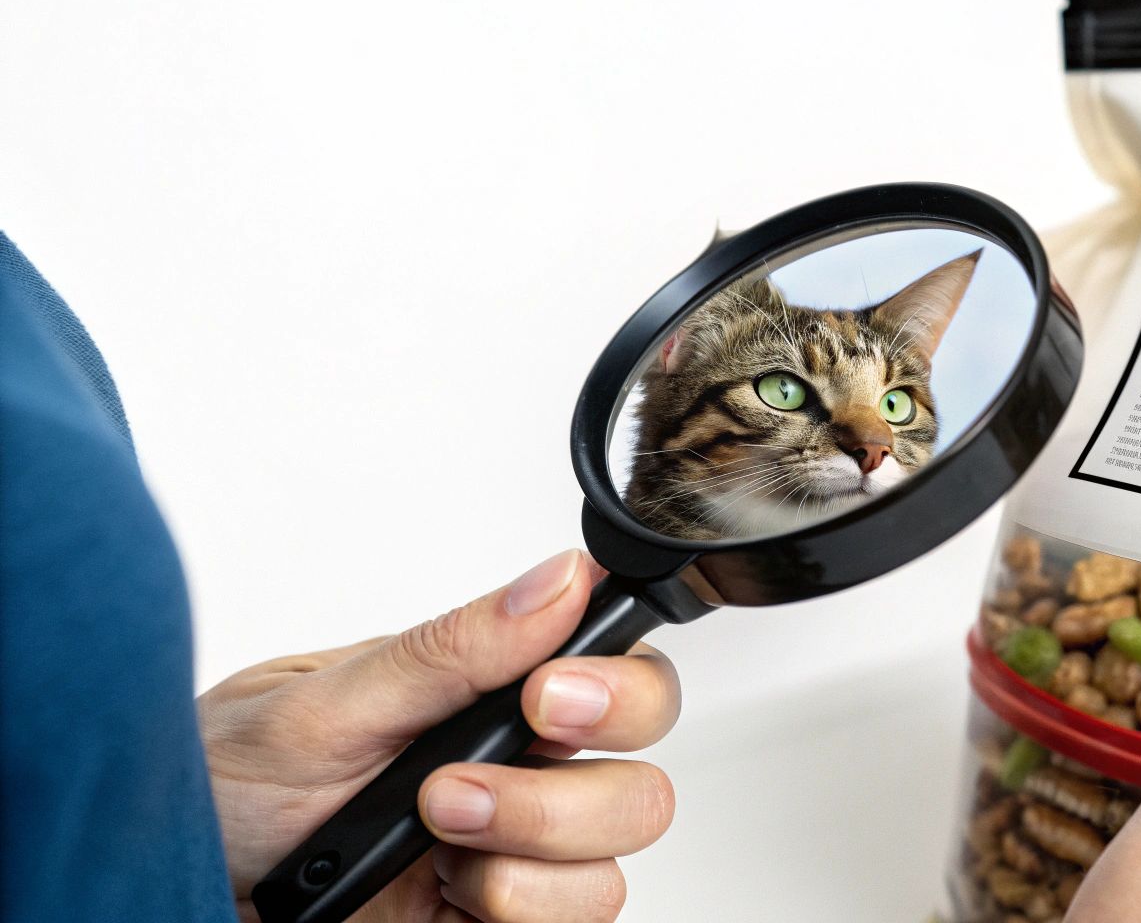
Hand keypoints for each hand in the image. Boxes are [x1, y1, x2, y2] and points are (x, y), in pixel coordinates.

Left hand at [199, 550, 681, 921]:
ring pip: (611, 863)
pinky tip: (447, 894)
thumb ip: (448, 650)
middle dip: (556, 794)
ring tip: (430, 841)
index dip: (617, 688)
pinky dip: (516, 913)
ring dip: (523, 858)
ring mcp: (514, 852)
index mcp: (487, 691)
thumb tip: (559, 576)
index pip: (620, 671)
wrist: (174, 887)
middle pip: (640, 776)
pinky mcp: (499, 919)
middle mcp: (516, 768)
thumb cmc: (223, 785)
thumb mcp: (320, 705)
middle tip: (451, 789)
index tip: (547, 695)